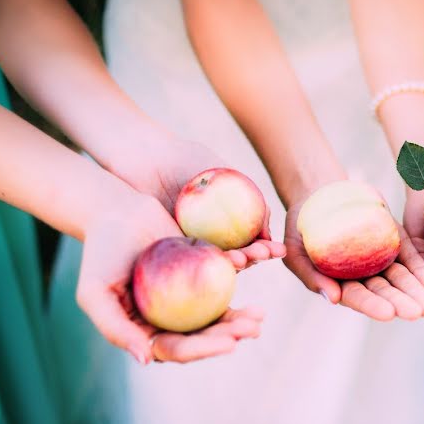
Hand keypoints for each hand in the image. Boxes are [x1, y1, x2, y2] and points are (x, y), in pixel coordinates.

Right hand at [76, 194, 266, 363]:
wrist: (115, 211)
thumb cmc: (100, 253)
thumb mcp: (95, 293)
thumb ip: (116, 328)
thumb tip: (146, 359)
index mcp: (145, 331)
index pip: (177, 349)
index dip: (204, 350)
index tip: (230, 345)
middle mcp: (168, 319)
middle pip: (203, 335)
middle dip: (230, 336)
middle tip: (253, 329)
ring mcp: (186, 298)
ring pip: (217, 314)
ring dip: (240, 318)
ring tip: (259, 316)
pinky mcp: (200, 273)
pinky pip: (223, 282)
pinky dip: (239, 283)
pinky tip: (257, 286)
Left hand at [111, 132, 278, 267]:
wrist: (146, 158)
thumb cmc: (186, 159)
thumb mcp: (226, 175)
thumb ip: (250, 199)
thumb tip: (267, 231)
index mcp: (228, 221)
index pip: (252, 241)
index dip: (266, 248)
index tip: (277, 250)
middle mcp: (212, 236)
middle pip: (238, 256)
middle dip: (254, 258)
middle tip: (261, 256)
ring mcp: (191, 244)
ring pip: (216, 262)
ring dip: (234, 265)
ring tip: (241, 260)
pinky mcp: (170, 248)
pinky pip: (191, 261)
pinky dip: (206, 264)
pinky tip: (218, 262)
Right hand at [282, 200, 423, 320]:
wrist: (318, 194)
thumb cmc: (300, 226)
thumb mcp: (295, 250)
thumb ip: (311, 275)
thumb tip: (333, 299)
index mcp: (339, 283)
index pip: (357, 297)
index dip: (372, 305)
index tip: (388, 313)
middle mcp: (363, 276)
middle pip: (384, 292)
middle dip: (402, 302)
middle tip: (419, 312)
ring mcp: (380, 259)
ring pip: (401, 278)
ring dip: (416, 291)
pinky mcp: (394, 242)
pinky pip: (411, 258)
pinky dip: (421, 270)